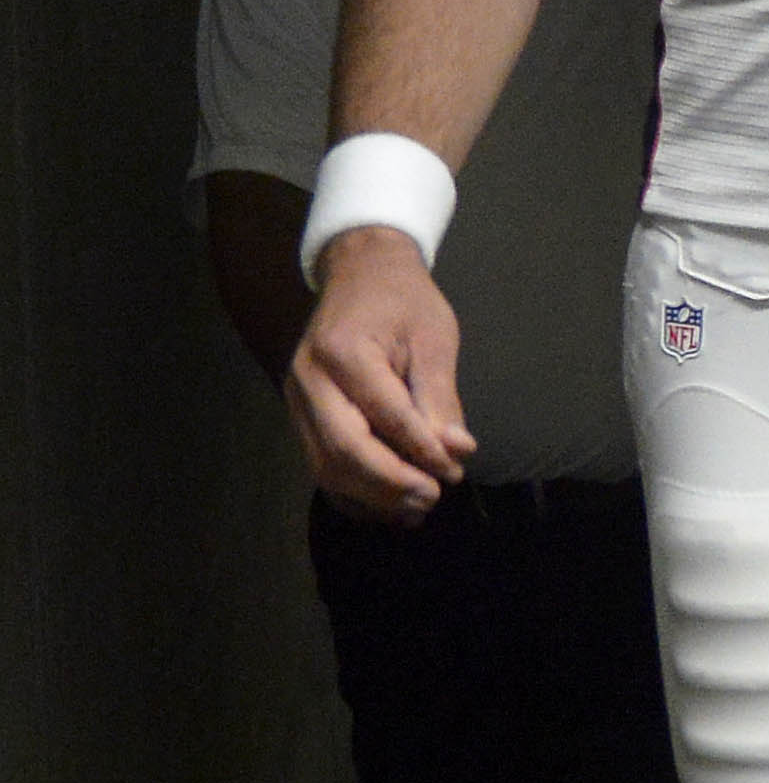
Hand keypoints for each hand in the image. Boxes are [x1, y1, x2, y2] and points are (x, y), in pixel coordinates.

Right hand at [285, 226, 474, 521]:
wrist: (360, 274)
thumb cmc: (403, 302)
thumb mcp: (434, 338)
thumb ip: (440, 397)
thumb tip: (455, 450)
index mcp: (344, 352)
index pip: (384, 415)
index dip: (421, 450)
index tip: (454, 471)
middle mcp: (310, 380)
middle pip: (344, 450)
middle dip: (391, 483)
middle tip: (434, 497)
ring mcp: (298, 401)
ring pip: (327, 467)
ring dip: (373, 496)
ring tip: (418, 507)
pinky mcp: (301, 417)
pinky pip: (321, 467)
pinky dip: (354, 495)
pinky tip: (391, 507)